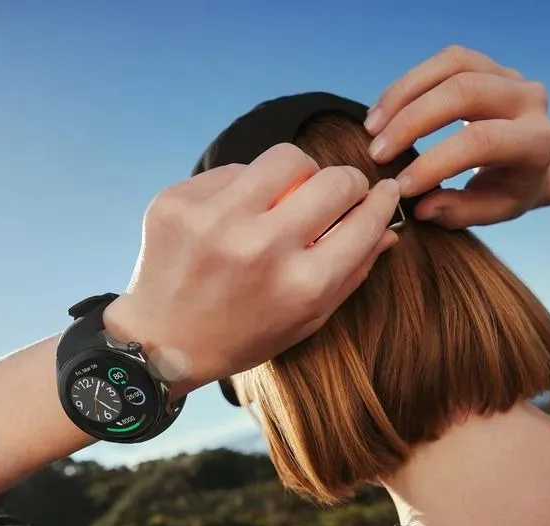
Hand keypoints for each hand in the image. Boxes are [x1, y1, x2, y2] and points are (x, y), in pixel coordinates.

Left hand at [106, 143, 400, 394]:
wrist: (160, 342)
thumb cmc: (242, 335)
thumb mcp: (306, 319)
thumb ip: (352, 272)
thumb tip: (388, 226)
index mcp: (301, 285)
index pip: (364, 220)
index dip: (382, 201)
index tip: (384, 192)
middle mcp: (262, 248)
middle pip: (333, 180)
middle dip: (347, 182)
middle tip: (341, 191)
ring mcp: (216, 220)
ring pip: (286, 158)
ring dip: (299, 173)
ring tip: (289, 195)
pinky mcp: (180, 202)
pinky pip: (235, 170)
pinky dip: (246, 187)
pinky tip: (236, 215)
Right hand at [364, 45, 549, 228]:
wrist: (535, 157)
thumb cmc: (511, 188)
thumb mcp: (495, 211)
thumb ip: (460, 211)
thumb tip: (421, 206)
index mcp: (536, 142)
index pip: (480, 142)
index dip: (434, 162)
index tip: (400, 187)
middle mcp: (529, 100)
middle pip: (464, 92)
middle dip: (411, 122)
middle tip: (377, 153)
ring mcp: (509, 75)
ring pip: (451, 68)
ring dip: (402, 96)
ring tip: (372, 127)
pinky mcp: (487, 63)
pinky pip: (444, 61)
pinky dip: (407, 84)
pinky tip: (384, 110)